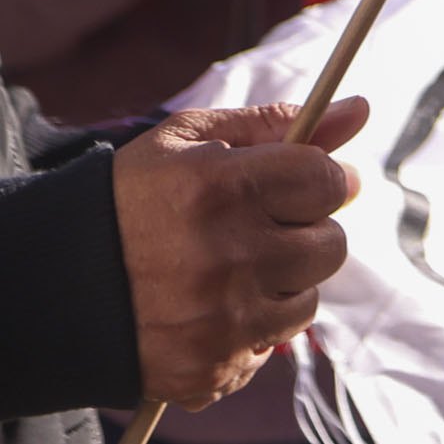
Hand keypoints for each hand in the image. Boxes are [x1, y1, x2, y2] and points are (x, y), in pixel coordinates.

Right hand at [113, 99, 368, 410]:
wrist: (52, 288)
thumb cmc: (129, 201)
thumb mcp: (188, 143)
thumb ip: (275, 125)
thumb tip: (357, 110)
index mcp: (220, 188)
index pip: (326, 180)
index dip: (324, 179)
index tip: (308, 183)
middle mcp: (227, 255)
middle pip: (330, 243)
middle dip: (307, 230)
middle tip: (263, 227)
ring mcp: (221, 318)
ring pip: (307, 298)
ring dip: (283, 282)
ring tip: (231, 269)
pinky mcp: (211, 366)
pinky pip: (271, 345)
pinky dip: (252, 328)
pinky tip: (211, 309)